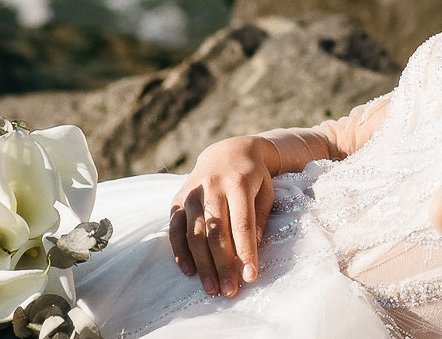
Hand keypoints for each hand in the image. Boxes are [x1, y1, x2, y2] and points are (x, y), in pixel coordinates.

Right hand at [169, 135, 278, 296]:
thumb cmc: (253, 176)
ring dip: (202, 265)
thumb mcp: (266, 191)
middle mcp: (212, 187)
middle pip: (216, 233)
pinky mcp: (177, 200)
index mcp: (239, 183)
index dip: (246, 252)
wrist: (229, 151)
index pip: (242, 224)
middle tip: (229, 291)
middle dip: (223, 265)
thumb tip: (254, 248)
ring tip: (212, 288)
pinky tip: (189, 272)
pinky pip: (175, 230)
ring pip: (194, 234)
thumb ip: (260, 217)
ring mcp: (192, 193)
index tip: (250, 277)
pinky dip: (180, 252)